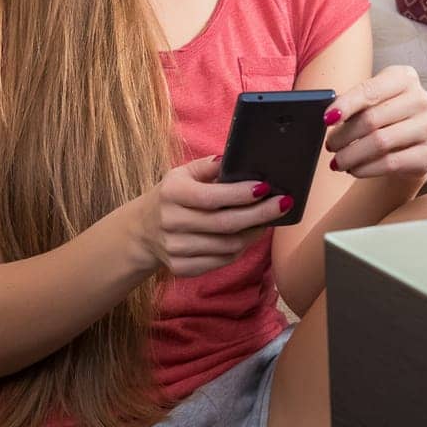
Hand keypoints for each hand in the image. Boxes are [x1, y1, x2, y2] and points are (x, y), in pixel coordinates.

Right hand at [133, 155, 287, 278]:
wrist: (142, 232)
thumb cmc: (172, 197)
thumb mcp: (182, 174)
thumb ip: (209, 166)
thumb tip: (238, 158)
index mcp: (172, 194)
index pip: (211, 197)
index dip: (240, 194)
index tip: (266, 188)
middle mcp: (171, 222)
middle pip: (225, 224)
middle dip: (260, 214)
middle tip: (284, 203)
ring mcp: (176, 249)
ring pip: (228, 246)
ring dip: (255, 232)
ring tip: (270, 218)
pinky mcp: (182, 268)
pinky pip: (222, 261)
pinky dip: (241, 248)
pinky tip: (250, 235)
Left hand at [324, 64, 426, 181]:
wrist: (408, 144)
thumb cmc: (382, 117)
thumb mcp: (367, 103)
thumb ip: (350, 104)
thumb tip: (329, 116)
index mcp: (404, 77)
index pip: (370, 91)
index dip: (346, 105)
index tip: (327, 119)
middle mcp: (421, 98)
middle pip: (373, 119)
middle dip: (344, 135)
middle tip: (330, 146)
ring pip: (381, 142)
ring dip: (352, 155)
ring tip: (338, 161)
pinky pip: (391, 163)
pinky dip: (366, 168)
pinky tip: (354, 169)